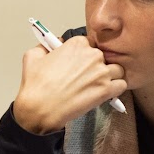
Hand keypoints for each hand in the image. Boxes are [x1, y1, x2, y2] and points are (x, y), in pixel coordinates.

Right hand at [12, 36, 126, 134]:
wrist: (40, 108)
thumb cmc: (36, 85)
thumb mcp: (32, 56)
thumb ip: (45, 46)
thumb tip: (56, 44)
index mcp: (77, 44)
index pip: (90, 44)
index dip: (85, 55)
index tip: (81, 64)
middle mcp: (92, 55)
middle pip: (104, 56)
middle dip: (98, 66)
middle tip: (88, 78)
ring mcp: (101, 72)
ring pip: (117, 69)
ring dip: (111, 76)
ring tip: (99, 85)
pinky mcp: (106, 90)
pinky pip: (122, 85)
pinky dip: (116, 89)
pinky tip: (106, 93)